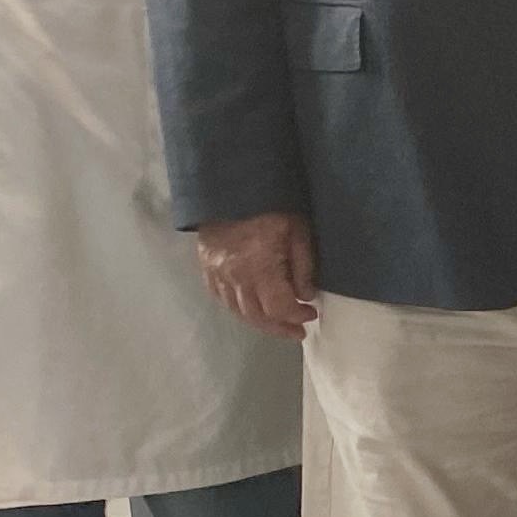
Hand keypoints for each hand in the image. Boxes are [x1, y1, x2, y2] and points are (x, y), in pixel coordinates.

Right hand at [194, 211, 319, 338]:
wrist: (230, 185)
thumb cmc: (271, 204)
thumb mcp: (297, 230)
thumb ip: (303, 266)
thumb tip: (306, 296)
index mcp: (258, 266)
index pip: (278, 306)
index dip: (296, 316)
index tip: (311, 315)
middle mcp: (233, 275)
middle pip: (257, 316)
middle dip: (280, 327)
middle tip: (297, 331)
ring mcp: (216, 272)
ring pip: (237, 311)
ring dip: (260, 322)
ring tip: (278, 323)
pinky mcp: (206, 267)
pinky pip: (221, 298)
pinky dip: (238, 308)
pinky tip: (252, 309)